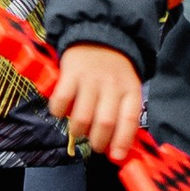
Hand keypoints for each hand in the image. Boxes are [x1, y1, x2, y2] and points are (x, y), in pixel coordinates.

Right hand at [49, 45, 147, 160]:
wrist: (100, 33)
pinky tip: (62, 111)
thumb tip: (118, 149)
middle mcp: (112, 85)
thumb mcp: (127, 87)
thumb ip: (124, 114)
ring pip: (82, 116)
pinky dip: (59, 112)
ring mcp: (91, 79)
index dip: (122, 141)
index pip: (129, 120)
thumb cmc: (114, 71)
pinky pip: (62, 100)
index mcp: (130, 90)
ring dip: (78, 131)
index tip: (116, 156)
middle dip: (98, 142)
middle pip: (105, 122)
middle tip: (96, 145)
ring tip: (79, 130)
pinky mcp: (71, 73)